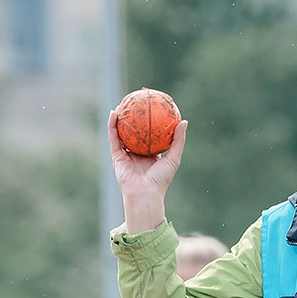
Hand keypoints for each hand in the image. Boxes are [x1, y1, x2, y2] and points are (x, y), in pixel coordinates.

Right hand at [110, 112, 186, 233]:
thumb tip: (184, 121)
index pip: (151, 136)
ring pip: (121, 133)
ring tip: (122, 104)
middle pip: (135, 133)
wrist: (144, 194)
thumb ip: (178, 140)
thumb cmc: (161, 179)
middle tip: (136, 103)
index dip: (151, 123)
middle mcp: (137, 154)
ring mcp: (126, 155)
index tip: (153, 109)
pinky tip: (114, 113)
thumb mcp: (174, 158)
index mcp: (151, 155)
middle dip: (134, 119)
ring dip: (120, 119)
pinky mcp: (116, 157)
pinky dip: (112, 125)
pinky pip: (114, 138)